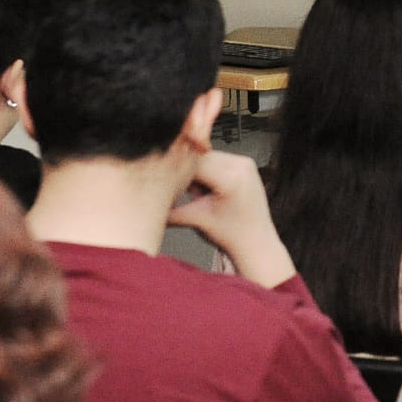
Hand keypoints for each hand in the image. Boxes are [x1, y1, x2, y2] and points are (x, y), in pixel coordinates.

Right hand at [165, 150, 297, 287]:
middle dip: (185, 173)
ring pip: (205, 158)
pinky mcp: (244, 164)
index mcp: (231, 177)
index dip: (173, 170)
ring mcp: (245, 162)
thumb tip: (144, 201)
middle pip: (198, 158)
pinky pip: (215, 160)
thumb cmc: (231, 236)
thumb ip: (170, 208)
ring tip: (201, 197)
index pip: (192, 163)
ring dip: (195, 173)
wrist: (256, 244)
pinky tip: (208, 191)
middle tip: (181, 194)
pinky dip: (205, 173)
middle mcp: (241, 164)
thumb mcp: (196, 219)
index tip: (159, 179)